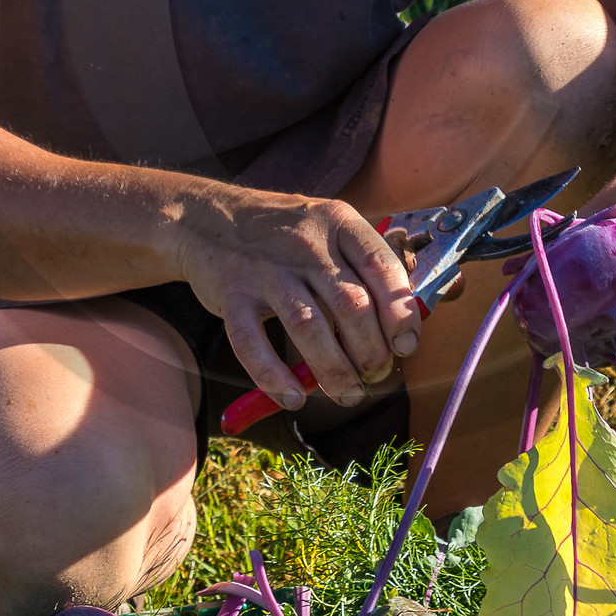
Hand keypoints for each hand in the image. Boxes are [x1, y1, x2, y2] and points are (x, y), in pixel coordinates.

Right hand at [175, 186, 420, 412]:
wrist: (209, 218)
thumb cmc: (285, 234)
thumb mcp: (330, 230)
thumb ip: (365, 267)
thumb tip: (406, 323)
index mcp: (339, 223)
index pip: (382, 268)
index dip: (401, 314)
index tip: (406, 347)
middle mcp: (306, 244)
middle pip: (351, 306)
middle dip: (371, 352)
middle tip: (375, 374)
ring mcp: (266, 271)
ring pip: (309, 328)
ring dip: (335, 372)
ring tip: (348, 395)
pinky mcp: (232, 296)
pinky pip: (253, 344)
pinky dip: (274, 377)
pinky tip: (293, 397)